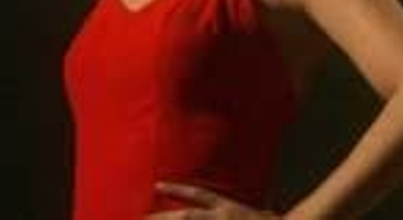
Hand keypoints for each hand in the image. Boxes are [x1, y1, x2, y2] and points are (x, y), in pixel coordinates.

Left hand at [146, 182, 274, 218]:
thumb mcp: (260, 215)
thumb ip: (247, 212)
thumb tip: (255, 209)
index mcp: (229, 208)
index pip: (198, 195)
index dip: (177, 189)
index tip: (158, 185)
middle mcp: (222, 217)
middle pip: (186, 216)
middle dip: (162, 218)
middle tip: (142, 219)